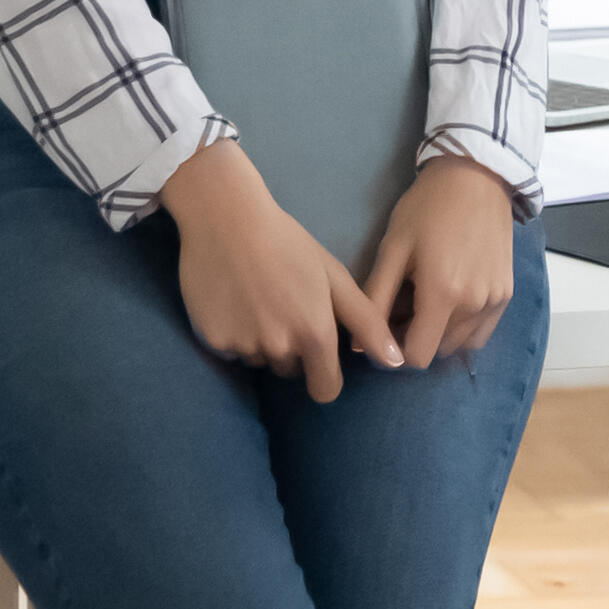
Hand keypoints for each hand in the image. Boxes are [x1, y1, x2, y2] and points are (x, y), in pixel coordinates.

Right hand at [163, 140, 402, 403]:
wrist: (226, 218)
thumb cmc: (288, 243)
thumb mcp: (334, 277)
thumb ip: (367, 323)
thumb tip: (396, 362)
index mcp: (314, 334)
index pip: (326, 390)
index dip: (325, 374)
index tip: (319, 353)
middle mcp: (279, 348)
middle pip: (291, 370)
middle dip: (292, 348)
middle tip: (283, 305)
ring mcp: (243, 346)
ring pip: (260, 359)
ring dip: (262, 340)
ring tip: (256, 297)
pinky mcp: (212, 341)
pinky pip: (231, 350)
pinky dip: (233, 333)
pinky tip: (233, 299)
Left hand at [365, 155, 521, 366]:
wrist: (476, 178)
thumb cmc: (427, 209)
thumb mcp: (393, 249)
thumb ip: (376, 299)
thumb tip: (360, 345)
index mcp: (442, 295)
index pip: (417, 356)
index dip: (396, 351)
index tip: (387, 328)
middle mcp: (473, 305)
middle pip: (438, 351)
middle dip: (417, 339)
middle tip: (405, 308)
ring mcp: (495, 301)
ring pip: (461, 344)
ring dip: (441, 334)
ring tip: (428, 301)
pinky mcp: (506, 294)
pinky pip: (482, 330)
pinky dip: (464, 326)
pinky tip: (452, 299)